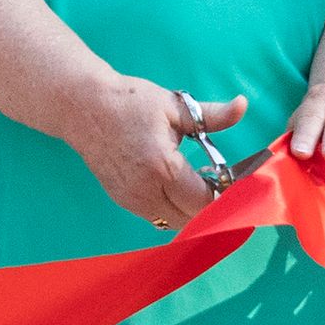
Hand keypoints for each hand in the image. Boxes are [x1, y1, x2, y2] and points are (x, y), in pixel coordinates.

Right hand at [54, 72, 243, 230]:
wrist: (82, 107)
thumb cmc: (129, 102)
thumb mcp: (174, 105)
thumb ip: (212, 114)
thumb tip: (243, 105)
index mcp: (163, 167)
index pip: (205, 201)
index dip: (225, 196)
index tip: (235, 182)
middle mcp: (146, 191)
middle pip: (192, 219)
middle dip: (211, 206)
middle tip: (220, 183)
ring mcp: (132, 200)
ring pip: (175, 222)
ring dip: (192, 210)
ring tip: (199, 184)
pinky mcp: (122, 201)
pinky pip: (157, 216)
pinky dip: (174, 208)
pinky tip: (178, 187)